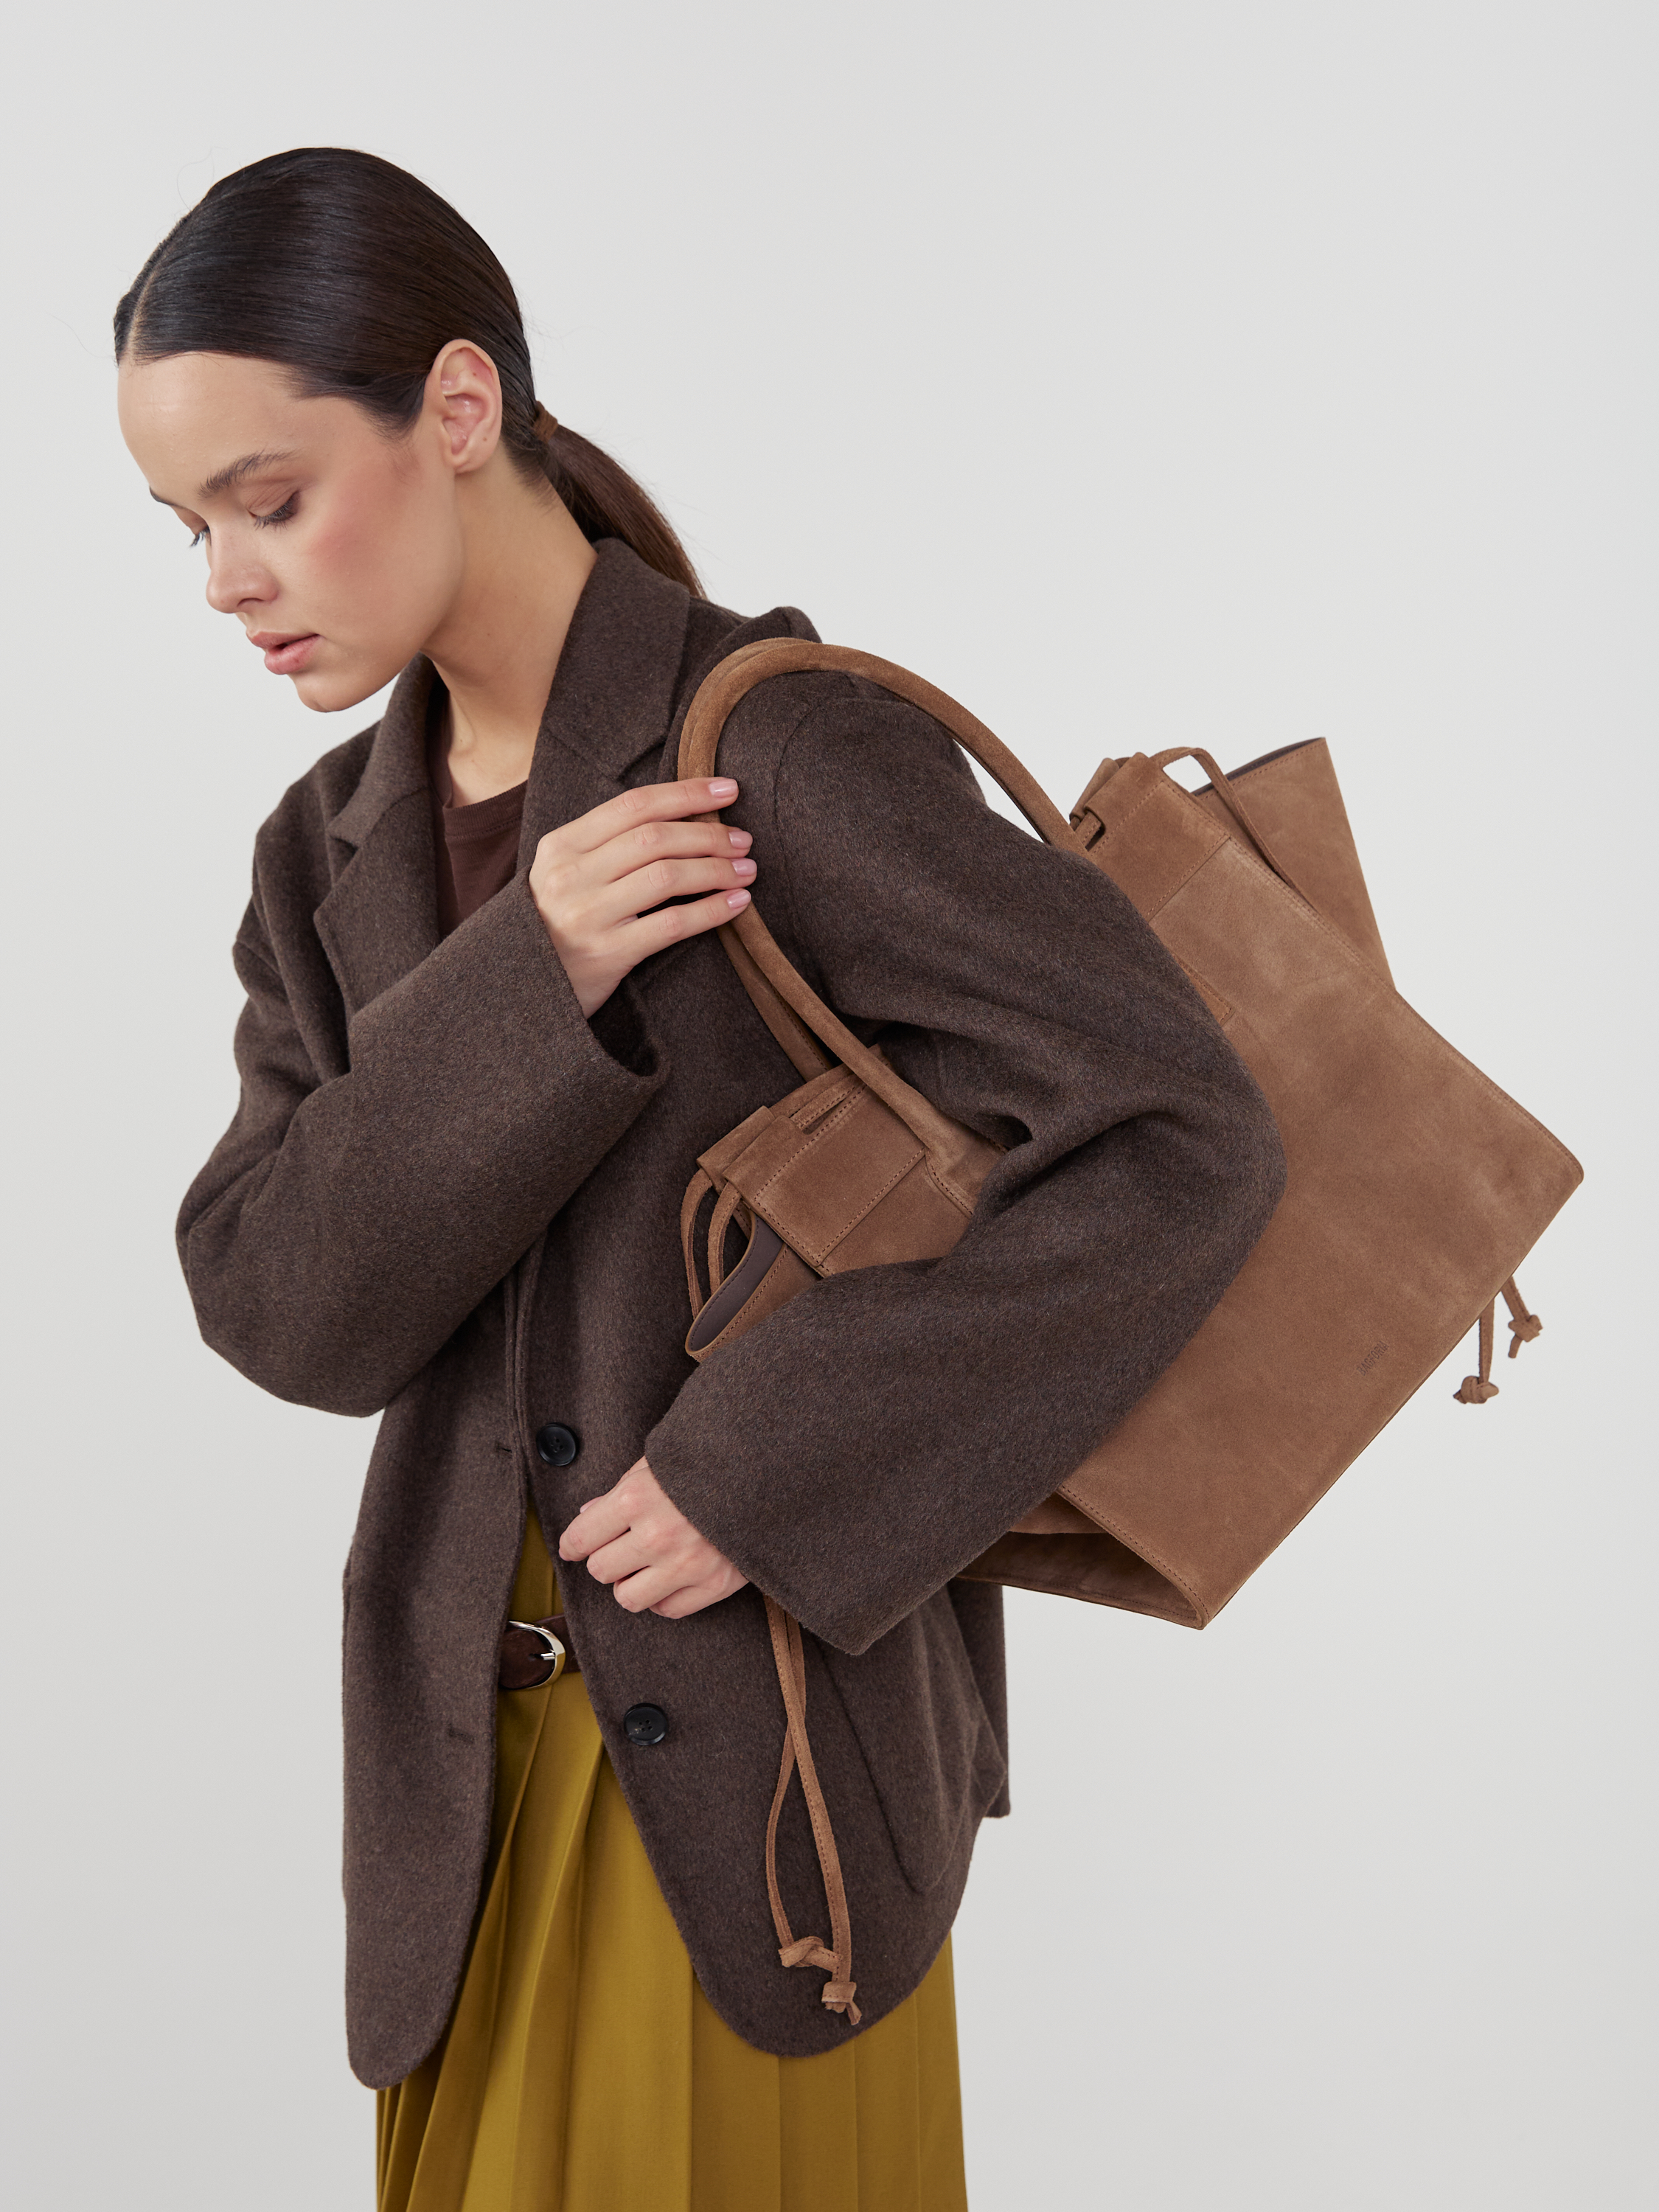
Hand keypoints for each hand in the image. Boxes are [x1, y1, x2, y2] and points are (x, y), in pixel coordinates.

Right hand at [529, 777, 754, 1015]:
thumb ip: (606, 844)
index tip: (728, 789)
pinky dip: (711, 910)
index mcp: (561, 846)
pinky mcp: (607, 954)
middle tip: (743, 839)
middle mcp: (570, 875)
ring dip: (717, 869)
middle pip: (655, 838)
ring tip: (747, 870)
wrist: (519, 988)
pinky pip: (671, 925)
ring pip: (667, 876)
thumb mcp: (564, 874)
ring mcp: (587, 915)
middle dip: (709, 834)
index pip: (634, 805)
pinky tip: (736, 904)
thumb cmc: (556, 924)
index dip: (686, 793)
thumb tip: (681, 814)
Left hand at [559, 1456, 749, 1618]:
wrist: (770, 1473)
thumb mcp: (659, 1463)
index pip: (581, 1539)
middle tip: (620, 1546)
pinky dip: (663, 1597)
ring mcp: (686, 1565)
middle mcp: (657, 1536)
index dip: (572, 1545)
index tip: (574, 1547)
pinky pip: (667, 1610)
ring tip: (645, 1564)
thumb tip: (588, 1515)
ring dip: (631, 1583)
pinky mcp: (714, 1584)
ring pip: (628, 1598)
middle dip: (606, 1558)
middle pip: (601, 1571)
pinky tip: (670, 1576)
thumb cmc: (709, 1463)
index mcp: (636, 1498)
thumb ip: (621, 1490)